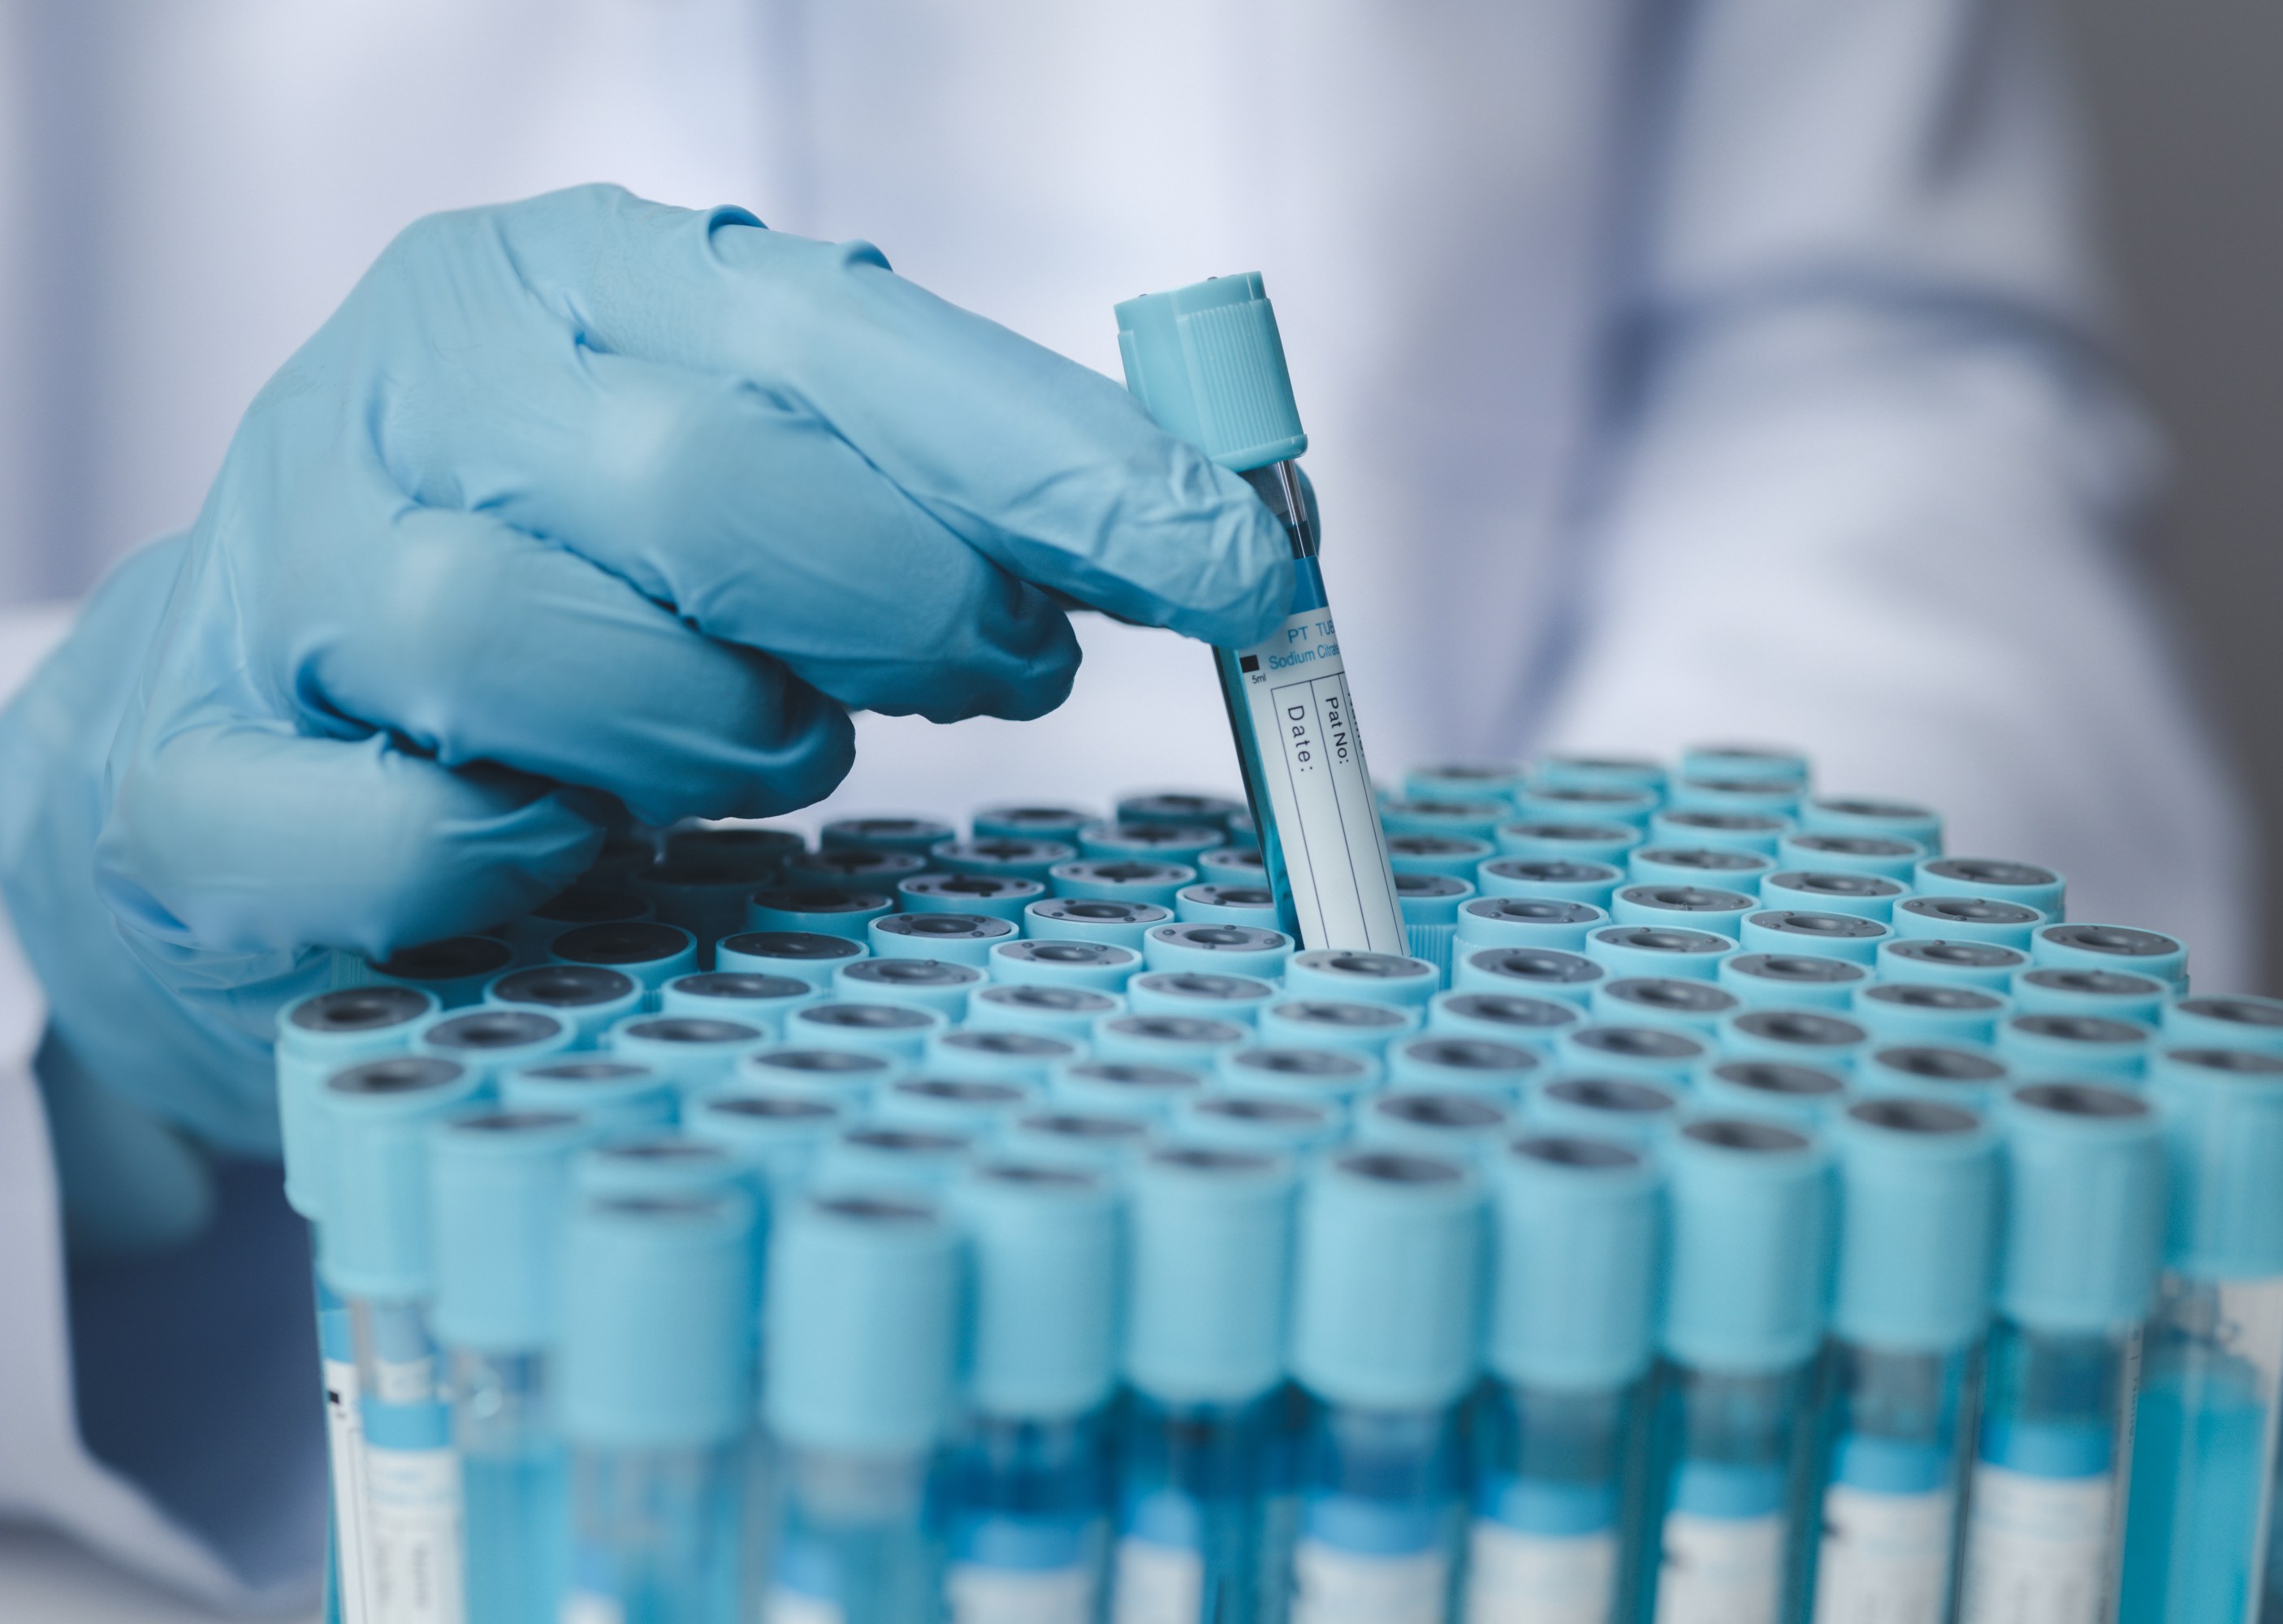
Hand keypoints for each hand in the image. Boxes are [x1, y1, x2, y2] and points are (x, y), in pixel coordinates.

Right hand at [0, 185, 1290, 1151]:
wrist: (259, 714)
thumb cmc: (582, 592)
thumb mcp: (766, 481)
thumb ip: (943, 491)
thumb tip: (1209, 543)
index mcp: (576, 284)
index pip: (853, 346)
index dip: (1067, 466)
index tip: (1247, 568)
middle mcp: (417, 389)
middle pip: (704, 485)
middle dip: (902, 608)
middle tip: (1001, 672)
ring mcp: (280, 576)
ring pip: (528, 646)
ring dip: (712, 736)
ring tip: (763, 746)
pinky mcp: (196, 778)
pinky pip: (396, 831)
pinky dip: (516, 853)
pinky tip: (563, 841)